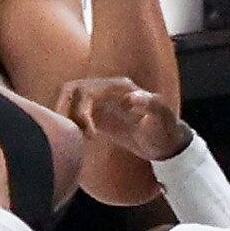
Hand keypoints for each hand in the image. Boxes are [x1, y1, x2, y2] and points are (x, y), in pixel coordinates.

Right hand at [58, 75, 186, 161]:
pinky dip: (69, 124)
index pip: (87, 90)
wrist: (164, 143)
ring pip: (69, 99)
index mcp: (119, 87)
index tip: (91, 135)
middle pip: (72, 91)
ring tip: (76, 139)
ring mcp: (100, 100)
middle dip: (66, 112)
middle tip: (74, 135)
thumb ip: (151, 105)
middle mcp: (106, 89)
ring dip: (65, 117)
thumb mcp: (163, 119)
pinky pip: (73, 111)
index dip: (82, 111)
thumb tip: (132, 97)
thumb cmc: (165, 131)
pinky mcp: (96, 113)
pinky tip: (80, 142)